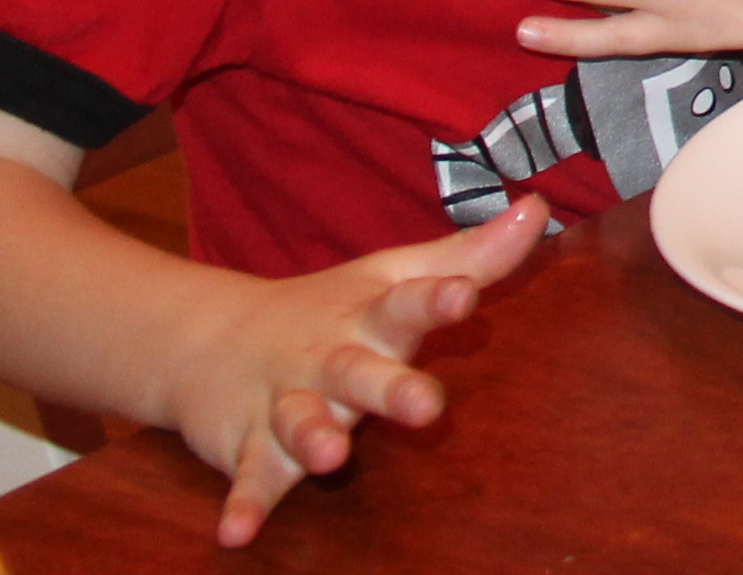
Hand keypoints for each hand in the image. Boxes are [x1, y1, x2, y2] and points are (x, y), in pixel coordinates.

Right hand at [165, 199, 542, 546]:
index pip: (405, 303)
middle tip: (427, 407)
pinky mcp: (247, 445)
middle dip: (391, 389)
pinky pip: (249, 477)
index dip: (435, 299)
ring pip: (300, 420)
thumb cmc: (326, 311)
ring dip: (312, 437)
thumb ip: (469, 256)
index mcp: (368, 318)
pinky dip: (242, 504)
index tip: (465, 293)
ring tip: (330, 457)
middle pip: (358, 371)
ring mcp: (284, 401)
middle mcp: (327, 358)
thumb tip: (537, 210)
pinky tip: (236, 533)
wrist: (205, 337)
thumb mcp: (393, 278)